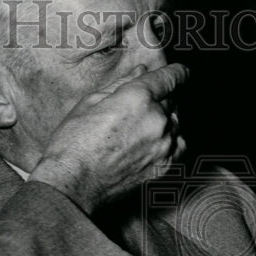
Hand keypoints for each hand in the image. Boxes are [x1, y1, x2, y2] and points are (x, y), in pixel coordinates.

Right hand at [30, 62, 187, 213]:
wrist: (73, 185)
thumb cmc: (73, 143)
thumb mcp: (90, 102)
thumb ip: (120, 85)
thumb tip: (140, 72)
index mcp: (138, 98)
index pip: (170, 77)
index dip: (177, 71)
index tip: (181, 71)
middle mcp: (156, 120)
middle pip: (171, 100)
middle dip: (161, 97)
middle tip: (143, 104)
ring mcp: (162, 145)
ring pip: (175, 123)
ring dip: (165, 119)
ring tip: (144, 125)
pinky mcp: (162, 167)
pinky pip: (178, 146)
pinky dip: (171, 140)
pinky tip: (157, 141)